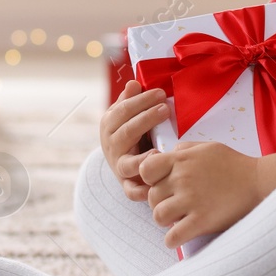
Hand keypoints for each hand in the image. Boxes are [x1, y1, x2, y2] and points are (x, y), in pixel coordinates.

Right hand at [99, 79, 167, 202]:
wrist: (120, 159)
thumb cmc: (130, 130)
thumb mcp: (125, 113)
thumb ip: (130, 100)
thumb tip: (134, 83)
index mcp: (110, 124)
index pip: (124, 110)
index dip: (142, 101)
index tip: (160, 93)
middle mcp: (112, 145)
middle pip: (127, 132)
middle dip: (146, 119)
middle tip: (165, 109)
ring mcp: (118, 165)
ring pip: (128, 164)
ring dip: (143, 159)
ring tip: (159, 152)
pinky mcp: (127, 184)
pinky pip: (131, 190)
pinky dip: (140, 191)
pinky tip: (154, 186)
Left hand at [138, 141, 261, 248]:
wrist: (259, 182)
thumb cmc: (234, 165)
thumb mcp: (207, 147)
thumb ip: (183, 150)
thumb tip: (165, 156)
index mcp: (181, 160)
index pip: (145, 171)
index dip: (150, 180)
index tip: (163, 184)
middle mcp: (182, 179)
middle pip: (151, 196)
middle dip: (161, 202)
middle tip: (176, 204)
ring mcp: (191, 200)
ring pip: (158, 217)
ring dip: (166, 220)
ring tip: (179, 218)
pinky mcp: (201, 221)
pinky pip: (172, 238)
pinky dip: (173, 240)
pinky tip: (182, 235)